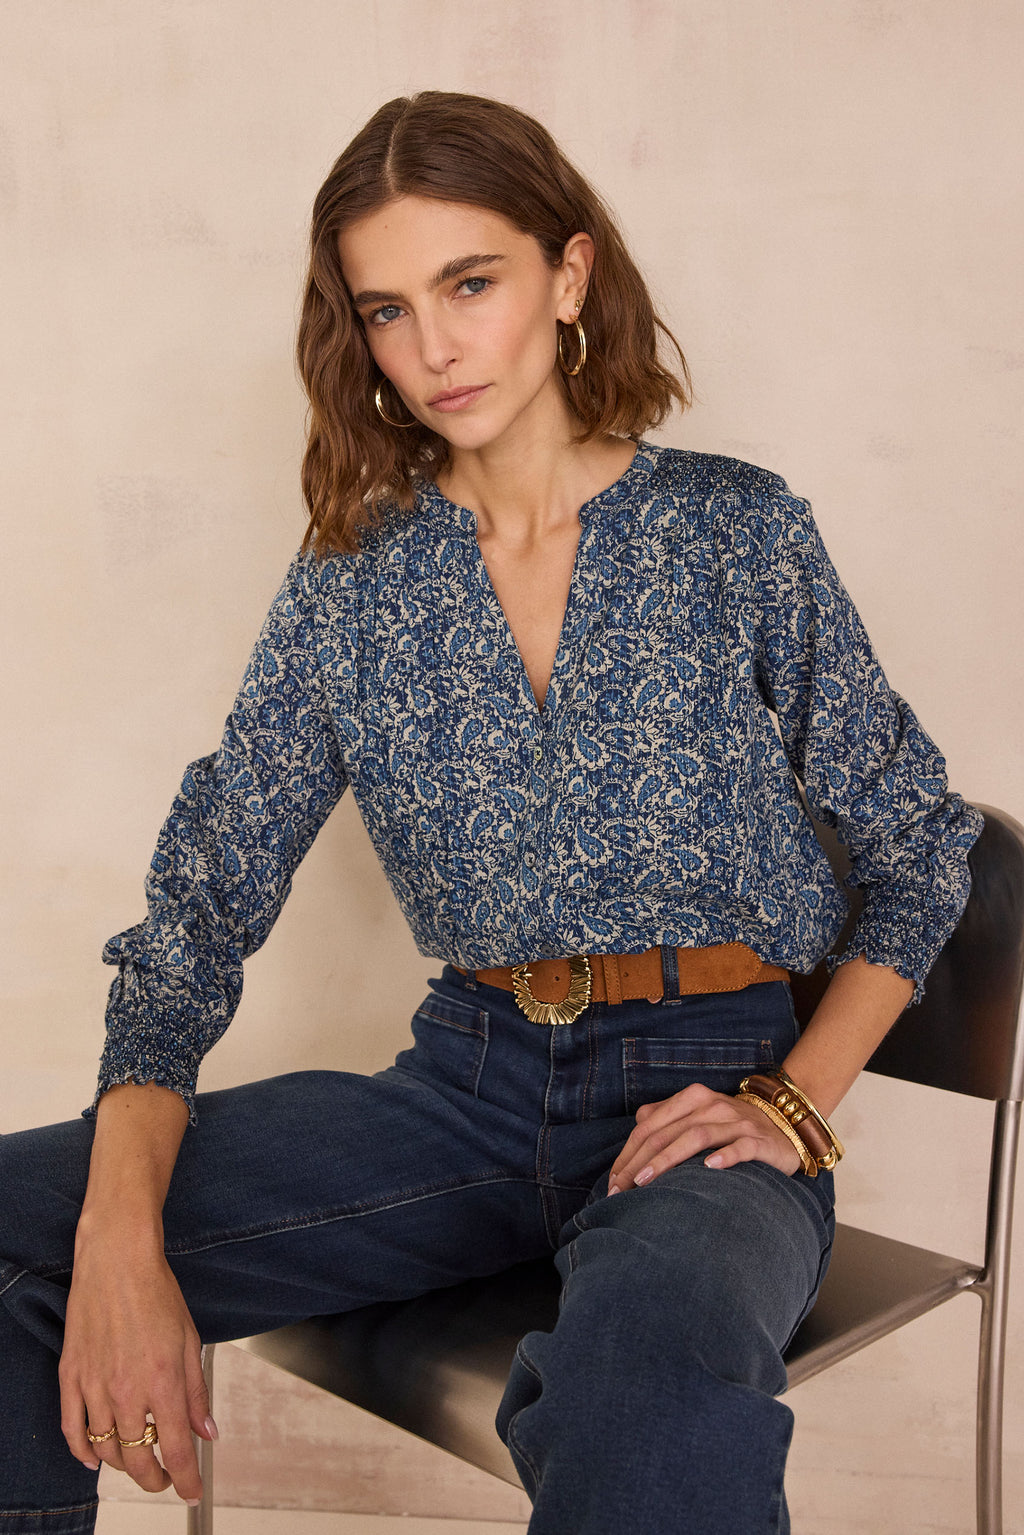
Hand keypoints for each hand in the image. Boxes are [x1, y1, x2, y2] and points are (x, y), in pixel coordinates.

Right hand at [58, 1224, 215, 1503]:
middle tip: (164, 1479)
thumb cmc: (156, 1292)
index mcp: (163, 1380)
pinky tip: (93, 1458)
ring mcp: (94, 1385)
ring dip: (122, 1465)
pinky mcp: (71, 1376)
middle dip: (154, 1478)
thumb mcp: (190, 1340)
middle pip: (138, 1458)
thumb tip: (207, 1432)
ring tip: (136, 1461)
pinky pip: (72, 1429)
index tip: (192, 1491)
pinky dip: (82, 1451)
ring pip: (105, 1449)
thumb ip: (196, 1391)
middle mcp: (128, 1389)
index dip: (186, 1478)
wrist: (117, 1259)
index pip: (176, 1448)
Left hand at [606, 1082, 802, 1194]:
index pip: (650, 1125)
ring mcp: (736, 1121)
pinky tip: (708, 1168)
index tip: (613, 1183)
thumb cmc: (731, 1127)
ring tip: (646, 1181)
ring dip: (667, 1159)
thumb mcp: (696, 1116)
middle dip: (639, 1161)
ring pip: (696, 1136)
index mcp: (691, 1098)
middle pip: (667, 1131)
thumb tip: (634, 1134)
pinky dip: (724, 1156)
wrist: (784, 1125)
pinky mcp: (759, 1140)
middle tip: (621, 1189)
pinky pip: (740, 1146)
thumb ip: (666, 1119)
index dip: (628, 1153)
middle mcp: (712, 1105)